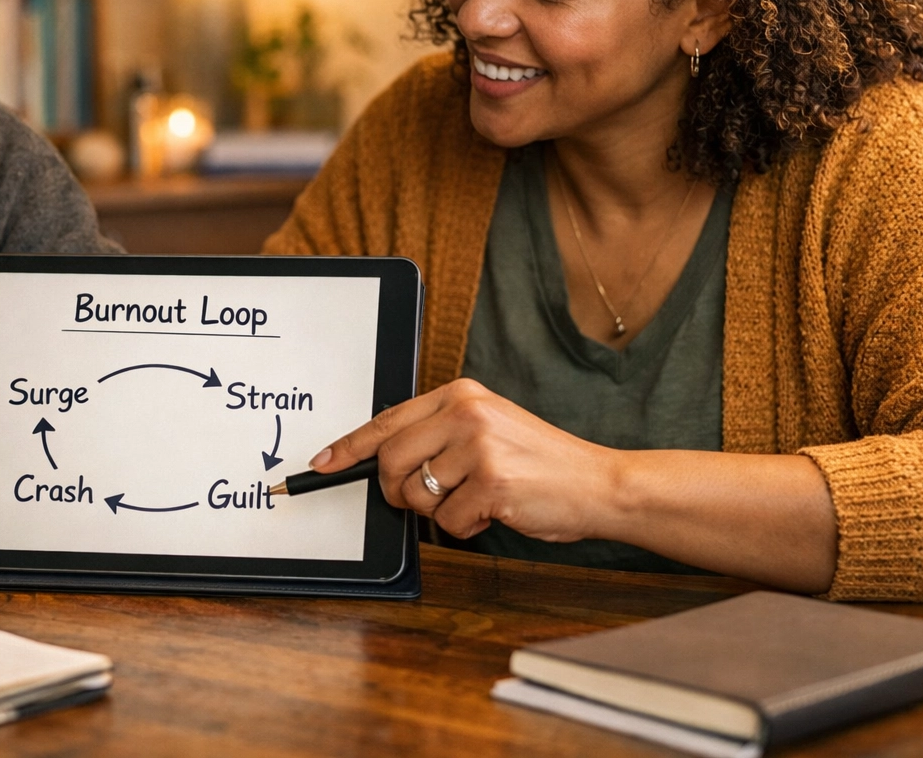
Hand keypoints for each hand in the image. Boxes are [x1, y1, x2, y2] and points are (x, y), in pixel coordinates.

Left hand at [313, 379, 620, 541]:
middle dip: (398, 491)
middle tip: (425, 498)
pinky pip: (447, 522)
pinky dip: (466, 528)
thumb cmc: (541, 463)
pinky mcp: (491, 482)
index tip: (323, 463)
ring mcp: (479, 446)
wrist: (600, 483)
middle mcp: (466, 413)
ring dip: (441, 512)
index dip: (349, 447)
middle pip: (390, 461)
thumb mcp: (488, 429)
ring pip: (417, 495)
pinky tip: (495, 511)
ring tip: (478, 498)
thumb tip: (381, 461)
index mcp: (461, 394)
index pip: (387, 420)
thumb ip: (439, 435)